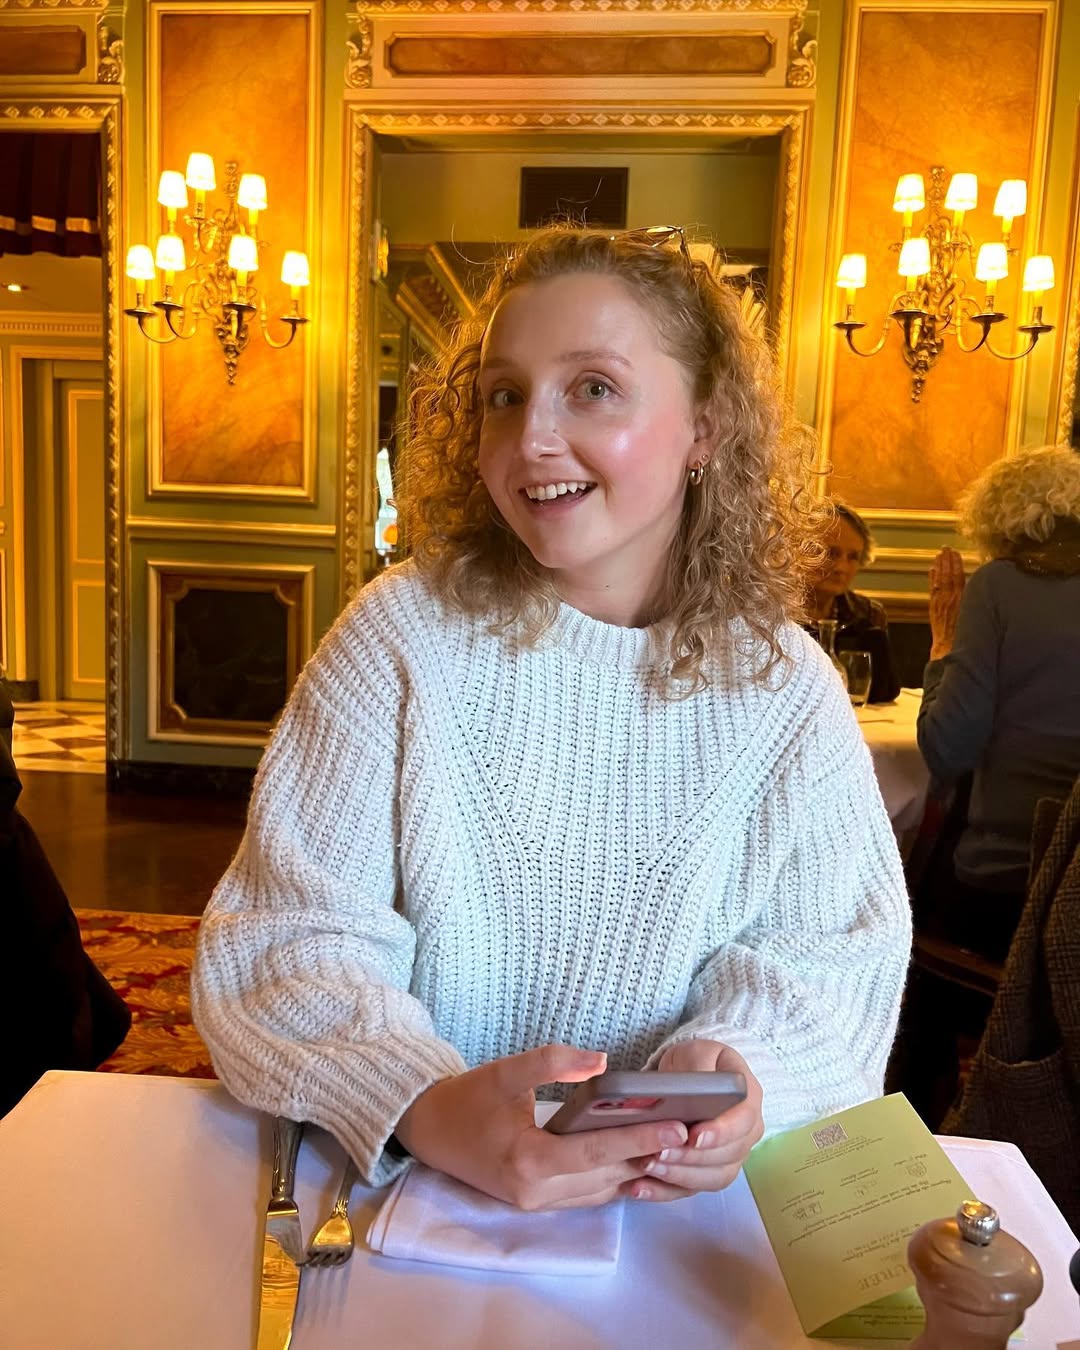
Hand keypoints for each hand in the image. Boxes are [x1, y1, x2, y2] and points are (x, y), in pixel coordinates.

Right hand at [393, 1044, 688, 1209]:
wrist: (429, 1131)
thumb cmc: (468, 1099)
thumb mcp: (505, 1071)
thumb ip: (552, 1062)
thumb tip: (601, 1061)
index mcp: (527, 1161)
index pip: (595, 1153)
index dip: (638, 1140)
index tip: (677, 1127)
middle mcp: (535, 1193)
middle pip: (606, 1176)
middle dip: (649, 1154)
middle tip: (691, 1130)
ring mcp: (536, 1203)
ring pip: (601, 1190)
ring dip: (636, 1168)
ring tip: (676, 1143)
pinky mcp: (538, 1203)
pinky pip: (588, 1194)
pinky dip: (616, 1177)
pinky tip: (643, 1157)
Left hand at [628, 1040, 763, 1202]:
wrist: (691, 1075)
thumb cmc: (697, 1062)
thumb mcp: (698, 1053)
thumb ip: (699, 1069)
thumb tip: (696, 1089)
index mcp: (750, 1099)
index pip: (743, 1121)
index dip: (721, 1132)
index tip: (694, 1136)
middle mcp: (746, 1133)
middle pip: (727, 1155)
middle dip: (691, 1157)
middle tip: (659, 1152)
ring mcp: (730, 1156)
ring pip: (711, 1178)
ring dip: (678, 1176)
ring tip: (646, 1166)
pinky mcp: (708, 1172)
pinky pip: (692, 1189)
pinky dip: (666, 1191)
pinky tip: (640, 1187)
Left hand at [928, 547, 965, 658]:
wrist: (949, 646)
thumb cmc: (965, 633)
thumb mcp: (973, 613)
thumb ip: (972, 598)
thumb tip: (976, 585)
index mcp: (961, 598)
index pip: (958, 576)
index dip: (956, 563)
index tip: (955, 552)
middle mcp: (949, 598)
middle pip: (947, 574)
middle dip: (946, 560)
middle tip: (945, 548)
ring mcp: (939, 602)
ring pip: (939, 580)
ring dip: (939, 566)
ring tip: (939, 555)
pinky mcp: (933, 607)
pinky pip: (932, 589)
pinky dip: (932, 578)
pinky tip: (932, 570)